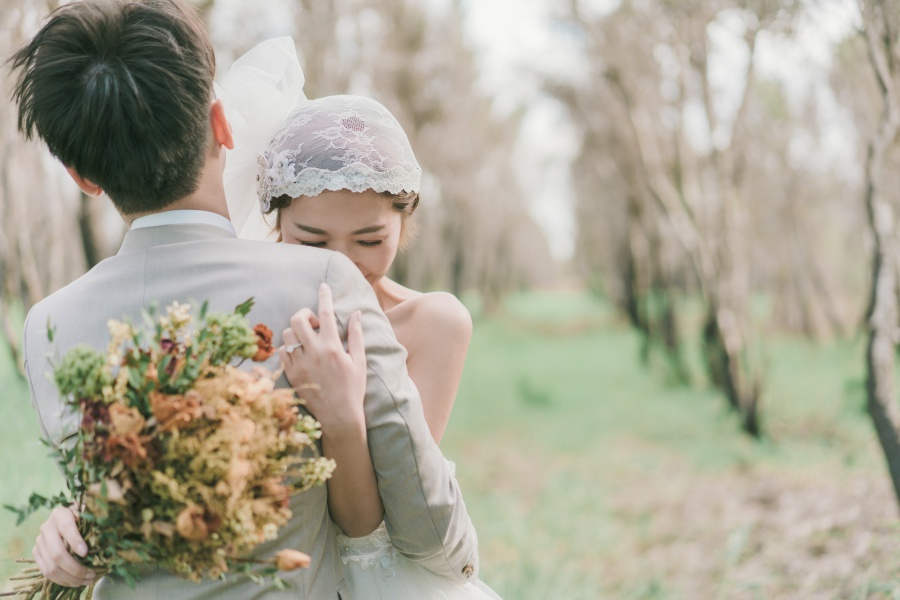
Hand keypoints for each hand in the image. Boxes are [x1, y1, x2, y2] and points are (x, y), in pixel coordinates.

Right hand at [32, 506, 95, 586]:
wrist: (66, 519)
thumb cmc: (83, 517)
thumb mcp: (89, 513)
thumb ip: (96, 518)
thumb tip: (107, 526)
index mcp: (60, 514)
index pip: (67, 528)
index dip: (75, 541)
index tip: (86, 553)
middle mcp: (46, 528)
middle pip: (58, 553)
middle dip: (76, 568)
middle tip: (92, 574)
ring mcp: (39, 542)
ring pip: (52, 567)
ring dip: (70, 578)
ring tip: (87, 580)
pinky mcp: (37, 554)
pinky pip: (46, 572)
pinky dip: (62, 580)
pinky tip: (76, 582)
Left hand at [280, 282, 365, 434]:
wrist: (339, 416)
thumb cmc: (353, 388)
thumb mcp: (359, 361)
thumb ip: (356, 335)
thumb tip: (356, 313)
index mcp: (332, 347)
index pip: (325, 313)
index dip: (324, 296)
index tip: (323, 286)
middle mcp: (313, 353)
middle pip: (297, 319)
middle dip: (304, 314)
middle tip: (315, 323)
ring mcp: (299, 364)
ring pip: (287, 335)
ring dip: (296, 331)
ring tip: (308, 340)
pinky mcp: (290, 374)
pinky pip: (282, 352)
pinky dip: (289, 347)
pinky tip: (301, 352)